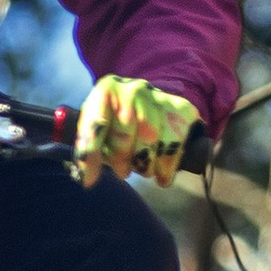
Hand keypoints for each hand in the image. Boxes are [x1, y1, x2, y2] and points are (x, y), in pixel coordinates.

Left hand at [74, 75, 200, 187]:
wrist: (143, 101)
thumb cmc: (114, 120)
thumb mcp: (94, 127)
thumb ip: (88, 149)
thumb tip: (89, 180)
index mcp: (105, 91)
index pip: (96, 125)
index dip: (91, 154)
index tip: (89, 180)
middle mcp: (132, 90)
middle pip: (126, 135)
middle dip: (122, 161)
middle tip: (123, 172)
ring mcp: (159, 98)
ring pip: (152, 141)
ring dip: (146, 165)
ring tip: (142, 169)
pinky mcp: (181, 109)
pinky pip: (176, 145)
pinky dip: (168, 166)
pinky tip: (163, 174)